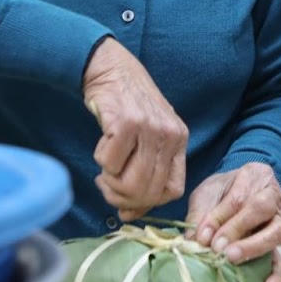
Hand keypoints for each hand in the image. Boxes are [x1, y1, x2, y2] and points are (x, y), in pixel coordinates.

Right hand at [82, 37, 187, 220]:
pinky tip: (103, 144)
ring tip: (104, 170)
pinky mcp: (126, 123)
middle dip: (122, 198)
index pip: (173, 191)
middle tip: (107, 186)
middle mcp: (169, 135)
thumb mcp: (148, 135)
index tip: (129, 202)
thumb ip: (144, 171)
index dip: (148, 203)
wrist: (111, 68)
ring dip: (110, 183)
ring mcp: (149, 129)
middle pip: (148, 192)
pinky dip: (101, 160)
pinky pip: (109, 163)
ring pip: (130, 183)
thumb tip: (128, 214)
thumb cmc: (127, 105)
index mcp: (179, 140)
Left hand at [185, 162, 280, 281]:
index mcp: (253, 178)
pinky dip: (277, 276)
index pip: (238, 197)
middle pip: (261, 210)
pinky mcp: (276, 247)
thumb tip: (191, 241)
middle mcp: (271, 198)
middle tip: (218, 247)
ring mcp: (277, 222)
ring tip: (234, 260)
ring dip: (254, 248)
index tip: (203, 234)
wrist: (239, 190)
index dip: (219, 217)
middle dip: (238, 229)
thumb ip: (200, 213)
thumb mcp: (207, 192)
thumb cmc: (223, 191)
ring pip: (277, 233)